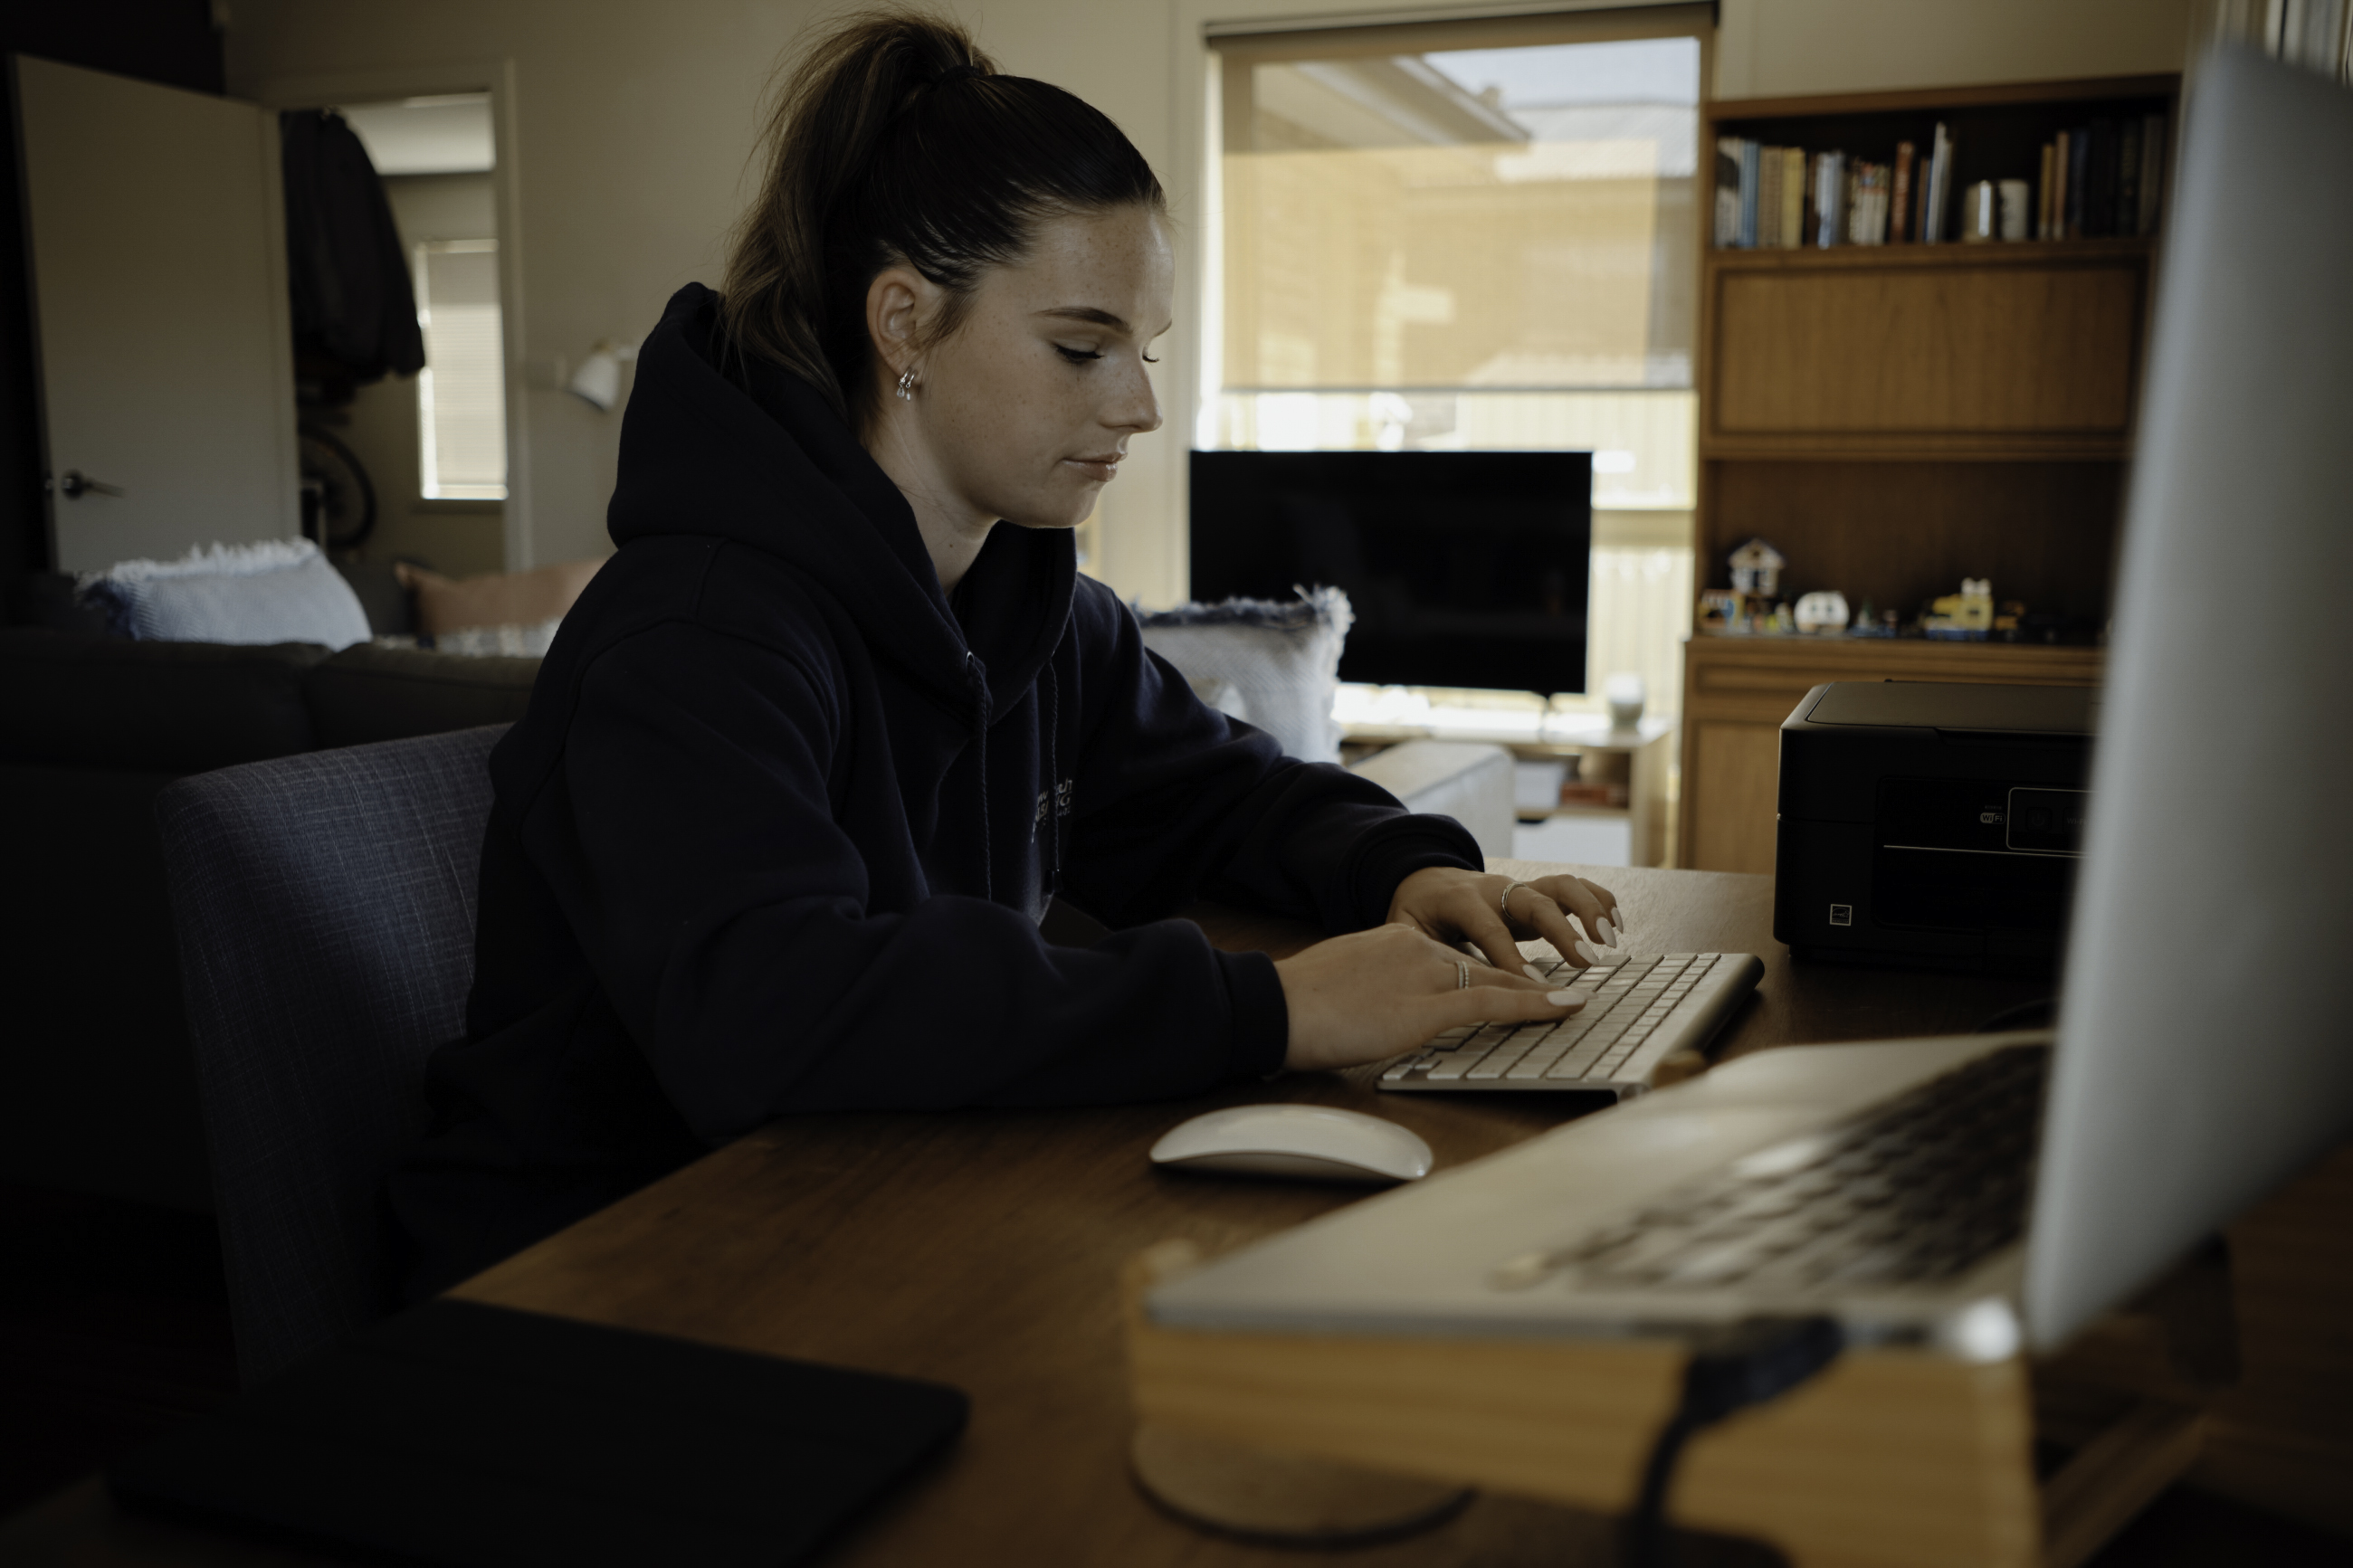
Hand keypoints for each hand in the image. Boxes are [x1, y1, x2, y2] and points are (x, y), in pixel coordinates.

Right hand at [1273, 924, 1588, 1072]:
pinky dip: (1537, 1005)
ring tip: (1579, 1003)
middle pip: (1484, 967)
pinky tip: (1567, 1007)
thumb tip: (1380, 1011)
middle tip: (1566, 995)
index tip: (1518, 985)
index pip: (1456, 959)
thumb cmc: (1296, 1007)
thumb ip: (1373, 992)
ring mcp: (1424, 974)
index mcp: (1394, 941)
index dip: (1493, 975)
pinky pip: (1495, 1001)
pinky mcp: (1427, 1005)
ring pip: (1497, 980)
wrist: (1274, 1007)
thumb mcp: (1342, 988)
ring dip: (1541, 995)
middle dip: (1527, 984)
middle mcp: (1416, 948)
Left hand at [1386, 866, 1625, 976]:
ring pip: (1560, 884)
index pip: (1489, 928)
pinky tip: (1617, 924)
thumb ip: (1418, 949)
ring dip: (1589, 909)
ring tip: (1610, 941)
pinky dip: (1598, 899)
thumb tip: (1427, 980)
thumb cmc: (1415, 912)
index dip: (1510, 956)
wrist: (1424, 878)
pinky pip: (1573, 887)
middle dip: (1562, 931)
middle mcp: (1493, 888)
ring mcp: (1518, 887)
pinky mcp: (1536, 890)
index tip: (1531, 982)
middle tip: (1586, 962)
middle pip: (1533, 902)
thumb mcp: (1404, 928)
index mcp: (1459, 900)